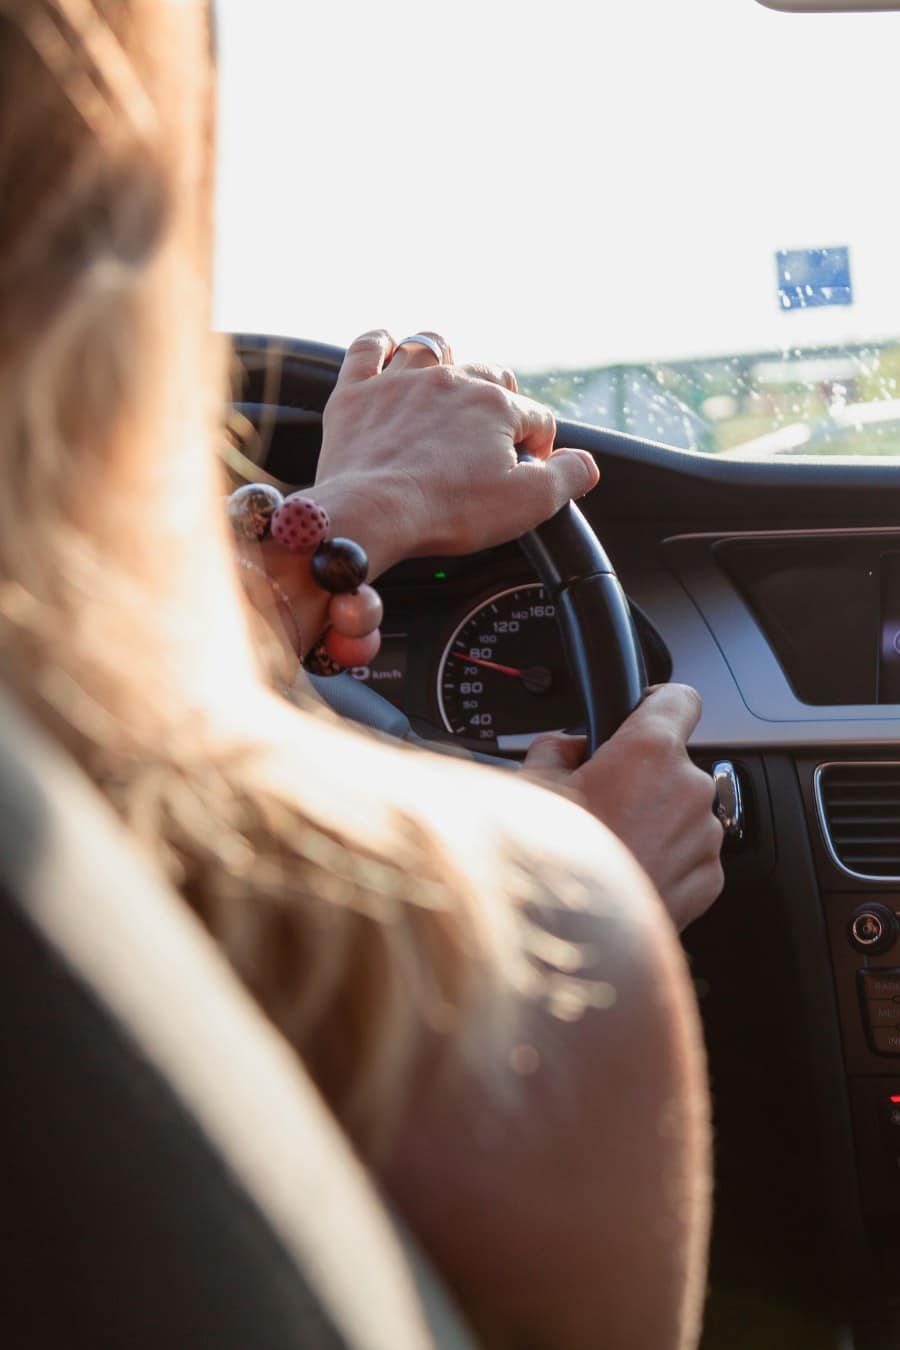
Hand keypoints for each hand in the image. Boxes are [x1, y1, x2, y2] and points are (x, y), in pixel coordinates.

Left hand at [313, 329, 598, 575]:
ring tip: (448, 388)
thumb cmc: (448, 511)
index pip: (535, 417)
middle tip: (491, 439)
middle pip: (489, 376)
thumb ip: (568, 478)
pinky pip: (368, 347)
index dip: (538, 448)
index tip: (527, 473)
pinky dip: (380, 344)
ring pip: (433, 348)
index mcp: (495, 406)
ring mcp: (399, 382)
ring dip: (447, 362)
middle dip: (498, 402)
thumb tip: (586, 464)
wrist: (372, 514)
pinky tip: (387, 350)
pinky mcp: (356, 392)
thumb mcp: (528, 504)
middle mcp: (451, 381)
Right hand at [523, 684, 724, 929]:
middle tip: (598, 801)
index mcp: (650, 751)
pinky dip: (664, 858)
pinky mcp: (708, 881)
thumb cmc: (551, 865)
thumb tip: (565, 748)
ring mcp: (703, 837)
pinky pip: (689, 854)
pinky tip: (625, 872)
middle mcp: (688, 789)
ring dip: (653, 819)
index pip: (679, 698)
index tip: (640, 713)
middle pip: (673, 762)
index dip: (656, 703)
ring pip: (681, 811)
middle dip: (640, 776)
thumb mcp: (530, 786)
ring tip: (608, 845)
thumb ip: (555, 749)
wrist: (570, 942)